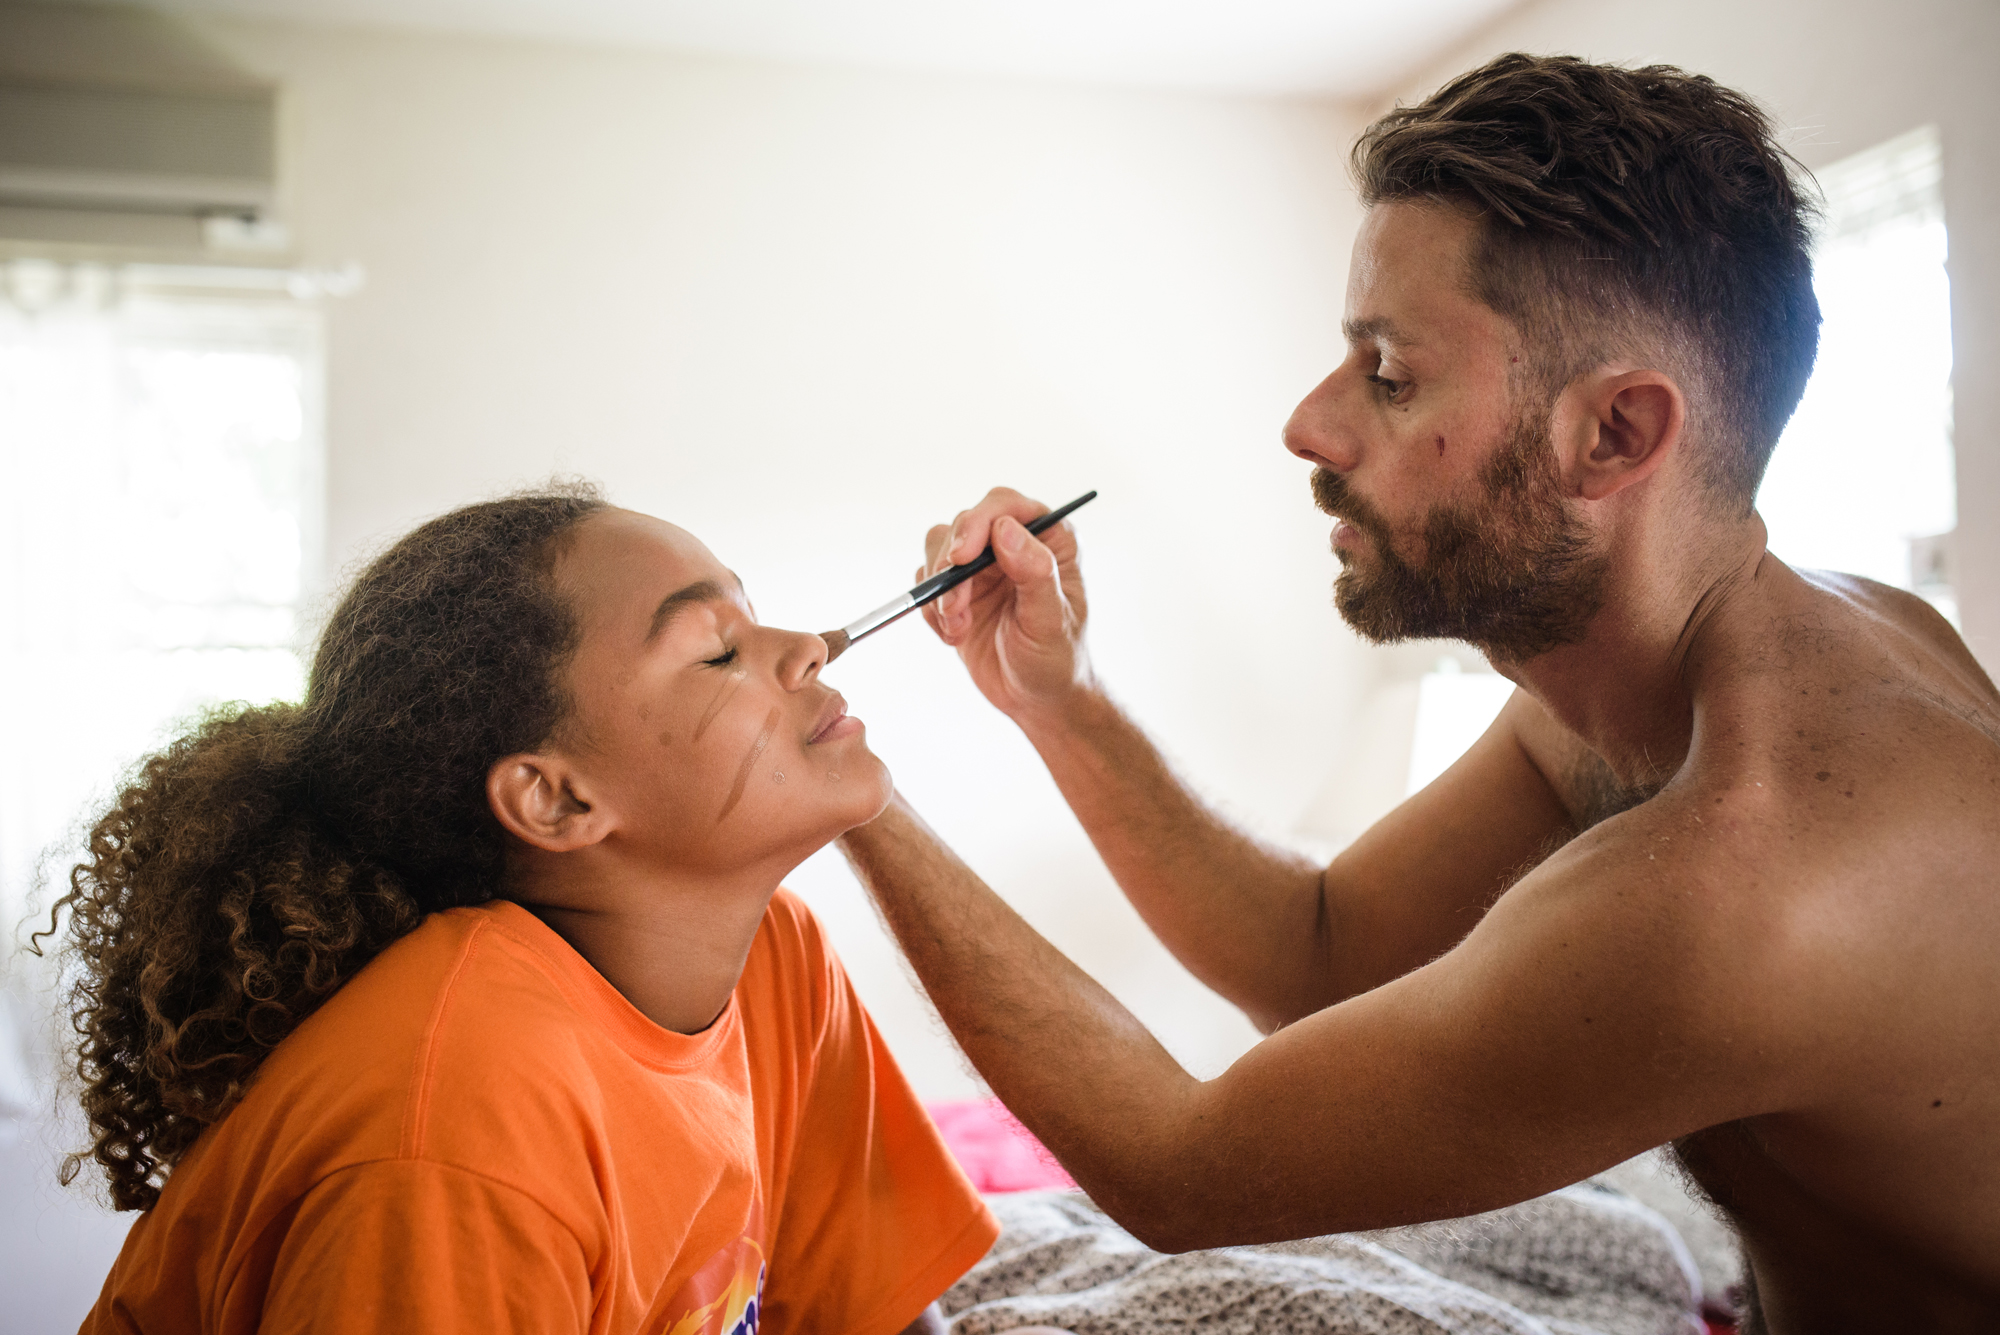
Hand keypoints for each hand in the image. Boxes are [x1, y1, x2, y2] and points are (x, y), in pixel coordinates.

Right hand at [919, 487, 1091, 722]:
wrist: (1036, 699)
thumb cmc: (1057, 659)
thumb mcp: (1051, 620)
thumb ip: (1034, 572)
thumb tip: (1006, 530)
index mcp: (1049, 540)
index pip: (1004, 506)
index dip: (976, 523)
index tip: (960, 558)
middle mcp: (1013, 544)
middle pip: (964, 525)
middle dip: (951, 567)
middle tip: (955, 608)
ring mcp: (983, 567)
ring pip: (939, 550)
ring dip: (939, 591)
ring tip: (959, 626)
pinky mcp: (958, 590)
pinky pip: (928, 584)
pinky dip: (932, 611)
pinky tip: (956, 635)